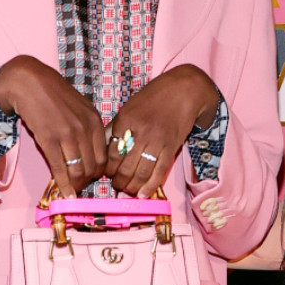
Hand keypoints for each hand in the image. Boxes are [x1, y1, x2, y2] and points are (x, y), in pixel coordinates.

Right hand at [0, 55, 107, 196]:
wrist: (28, 82)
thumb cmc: (53, 94)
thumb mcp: (79, 108)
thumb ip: (87, 128)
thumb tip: (90, 154)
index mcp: (94, 121)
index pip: (103, 157)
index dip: (97, 173)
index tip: (90, 179)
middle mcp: (84, 128)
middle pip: (92, 167)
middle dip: (86, 182)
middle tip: (79, 187)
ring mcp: (67, 134)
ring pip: (77, 171)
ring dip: (75, 185)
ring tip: (71, 191)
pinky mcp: (48, 139)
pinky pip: (59, 167)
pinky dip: (62, 184)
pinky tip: (62, 192)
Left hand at [104, 64, 219, 197]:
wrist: (183, 90)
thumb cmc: (153, 98)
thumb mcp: (129, 108)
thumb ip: (115, 127)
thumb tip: (101, 146)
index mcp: (125, 121)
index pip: (111, 153)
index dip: (107, 169)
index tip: (106, 174)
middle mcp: (140, 132)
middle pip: (125, 166)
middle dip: (119, 181)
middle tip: (117, 185)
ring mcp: (157, 140)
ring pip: (141, 172)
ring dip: (133, 187)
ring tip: (128, 190)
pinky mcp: (172, 147)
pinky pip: (160, 171)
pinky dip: (150, 186)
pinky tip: (144, 194)